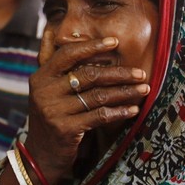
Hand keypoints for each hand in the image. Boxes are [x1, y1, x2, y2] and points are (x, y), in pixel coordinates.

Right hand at [24, 30, 149, 183]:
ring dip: (124, 92)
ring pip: (97, 96)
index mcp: (41, 77)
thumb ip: (48, 59)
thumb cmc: (49, 115)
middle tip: (140, 73)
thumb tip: (51, 30)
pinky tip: (133, 109)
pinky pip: (99, 116)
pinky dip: (119, 112)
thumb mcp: (43, 87)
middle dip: (118, 73)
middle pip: (88, 75)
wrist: (41, 154)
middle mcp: (45, 92)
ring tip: (143, 89)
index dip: (92, 46)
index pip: (68, 54)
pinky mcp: (66, 129)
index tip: (115, 42)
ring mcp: (54, 111)